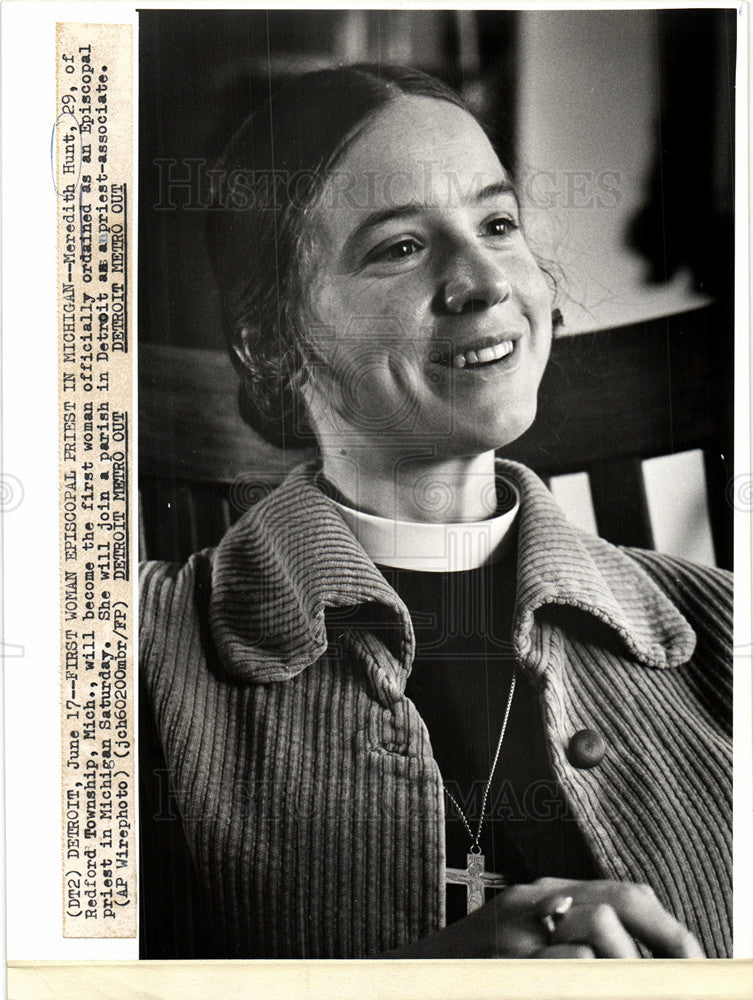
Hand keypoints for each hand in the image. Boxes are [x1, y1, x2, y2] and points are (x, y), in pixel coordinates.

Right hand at [386, 877, 704, 958]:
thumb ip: (568, 928)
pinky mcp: (510, 968)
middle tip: (687, 973)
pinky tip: (594, 986)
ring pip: (599, 937)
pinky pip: (570, 968)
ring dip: (630, 968)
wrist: (411, 978)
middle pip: (621, 905)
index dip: (670, 929)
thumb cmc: (472, 966)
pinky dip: (591, 979)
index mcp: (543, 896)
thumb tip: (632, 949)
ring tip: (640, 984)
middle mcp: (533, 907)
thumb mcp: (522, 934)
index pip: (625, 895)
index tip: (694, 960)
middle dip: (667, 941)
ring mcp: (518, 939)